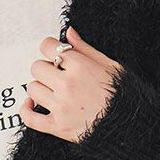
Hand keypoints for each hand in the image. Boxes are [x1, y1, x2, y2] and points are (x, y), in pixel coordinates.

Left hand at [19, 25, 125, 143]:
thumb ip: (84, 48)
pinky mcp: (58, 126)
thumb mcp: (110, 65)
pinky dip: (26, 111)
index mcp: (80, 66)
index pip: (48, 46)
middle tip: (57, 74)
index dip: (50, 48)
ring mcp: (61, 106)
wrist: (133, 126)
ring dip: (40, 88)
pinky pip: (30, 118)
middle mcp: (68, 85)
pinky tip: (32, 105)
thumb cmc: (125, 95)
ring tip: (52, 91)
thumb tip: (68, 32)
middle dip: (45, 68)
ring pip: (32, 89)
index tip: (55, 53)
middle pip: (37, 67)